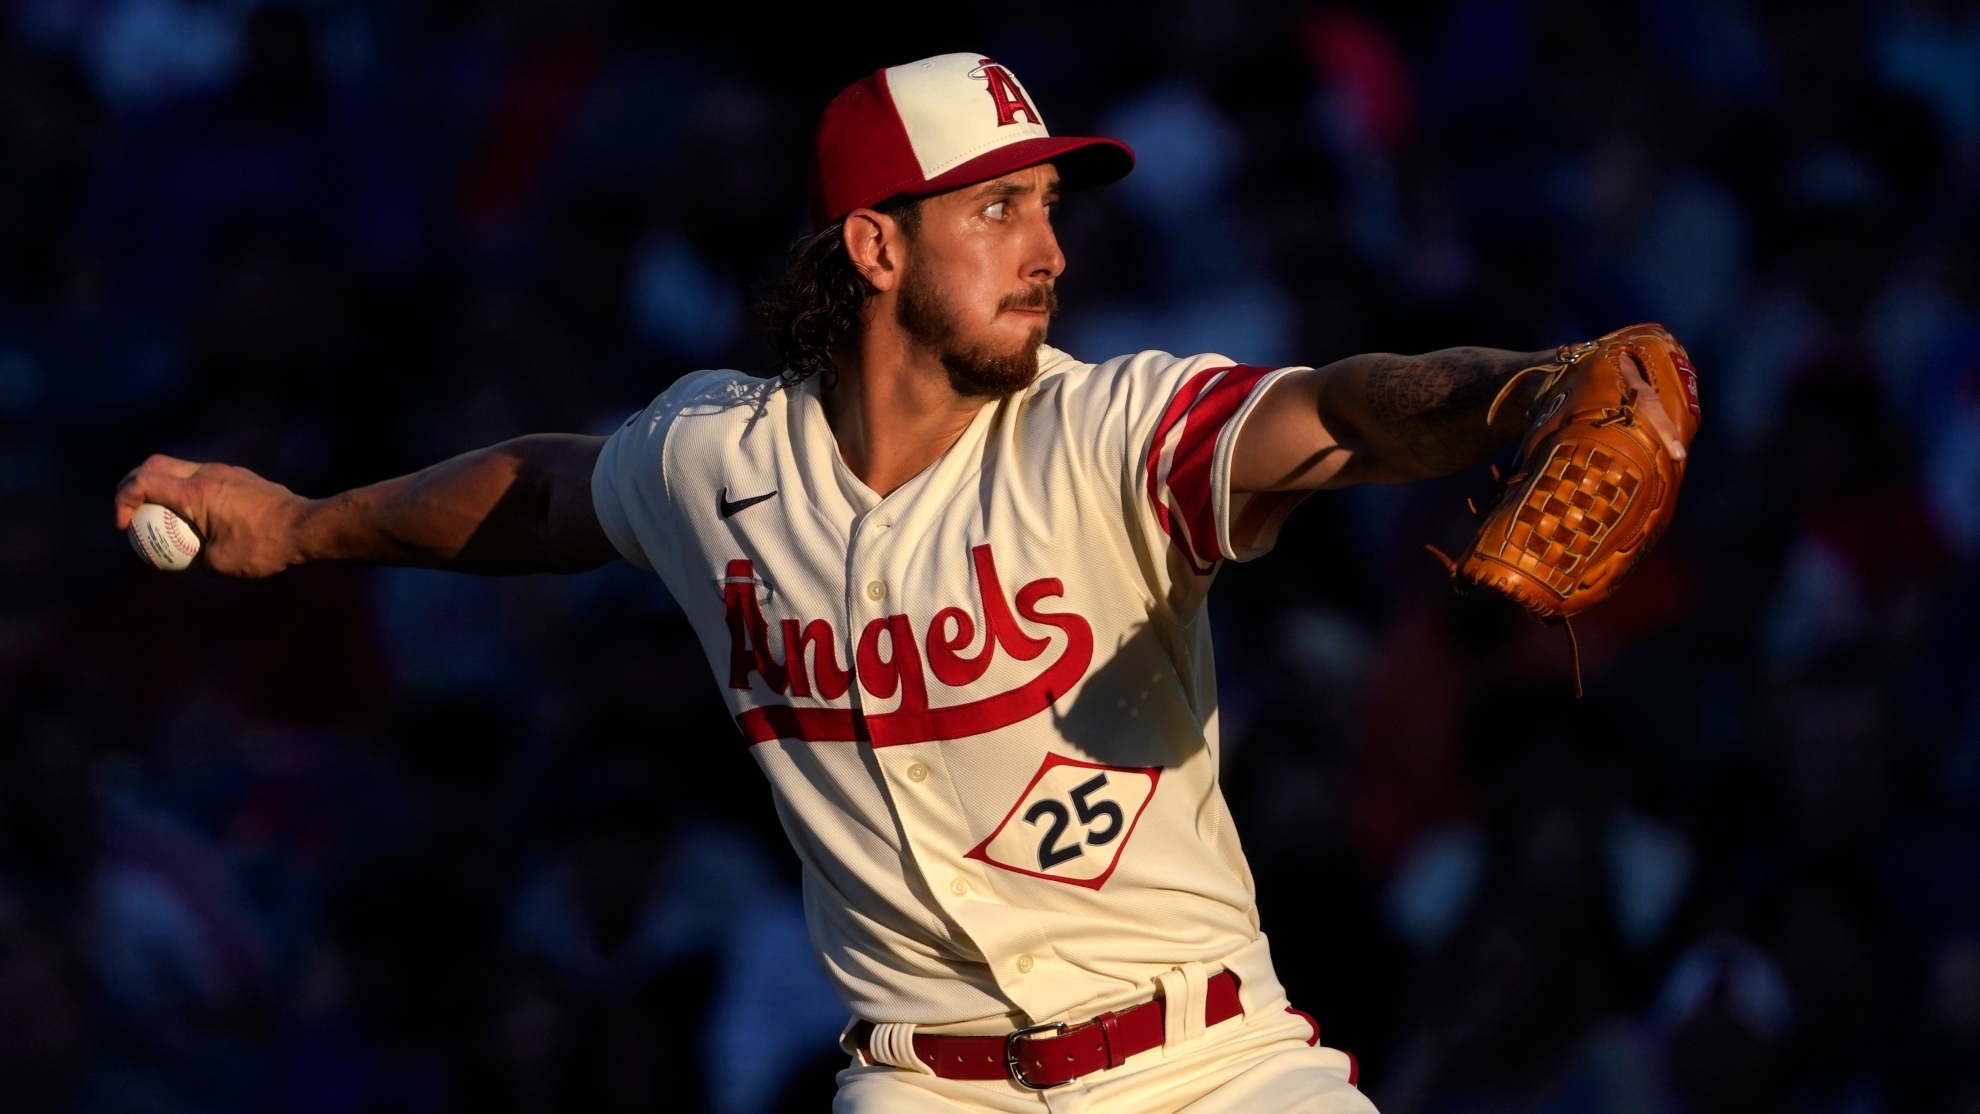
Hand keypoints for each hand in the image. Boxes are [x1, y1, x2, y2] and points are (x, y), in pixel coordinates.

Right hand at [114, 455, 312, 577]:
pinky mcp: (240, 476)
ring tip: (159, 517)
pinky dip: (186, 491)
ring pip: (179, 468)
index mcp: (196, 492)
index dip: (122, 501)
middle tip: (128, 512)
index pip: (143, 482)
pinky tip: (193, 516)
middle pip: (154, 465)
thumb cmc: (264, 547)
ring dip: (161, 487)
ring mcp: (226, 471)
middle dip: (132, 486)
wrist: (307, 527)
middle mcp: (208, 473)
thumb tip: (191, 557)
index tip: (124, 528)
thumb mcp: (219, 564)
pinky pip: (202, 477)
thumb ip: (195, 557)